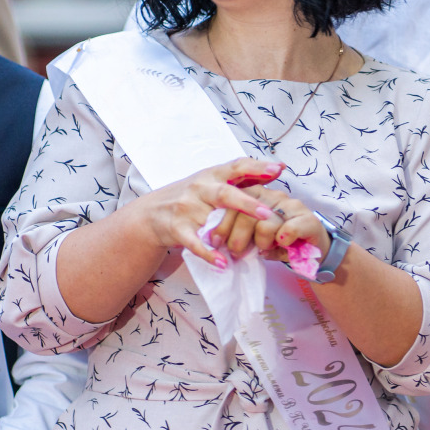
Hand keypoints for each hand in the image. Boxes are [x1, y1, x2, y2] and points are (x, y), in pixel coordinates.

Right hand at [132, 158, 284, 266]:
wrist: (150, 213)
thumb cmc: (192, 196)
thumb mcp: (213, 181)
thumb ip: (243, 177)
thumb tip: (279, 169)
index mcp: (213, 175)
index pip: (236, 166)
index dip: (257, 167)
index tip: (278, 169)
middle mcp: (200, 188)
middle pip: (225, 193)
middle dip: (246, 203)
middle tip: (266, 213)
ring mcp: (187, 208)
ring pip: (211, 221)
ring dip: (228, 234)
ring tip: (246, 248)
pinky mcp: (176, 228)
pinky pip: (194, 243)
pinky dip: (208, 254)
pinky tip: (222, 263)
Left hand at [207, 185, 328, 265]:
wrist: (313, 249)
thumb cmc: (278, 242)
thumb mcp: (254, 236)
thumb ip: (238, 232)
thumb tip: (216, 241)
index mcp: (257, 195)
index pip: (234, 203)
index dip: (223, 224)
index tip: (215, 241)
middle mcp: (274, 196)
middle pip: (247, 214)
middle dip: (238, 238)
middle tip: (237, 253)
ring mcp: (292, 206)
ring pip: (266, 223)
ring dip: (262, 242)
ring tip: (265, 249)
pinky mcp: (308, 219)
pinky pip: (288, 229)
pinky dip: (282, 240)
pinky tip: (282, 245)